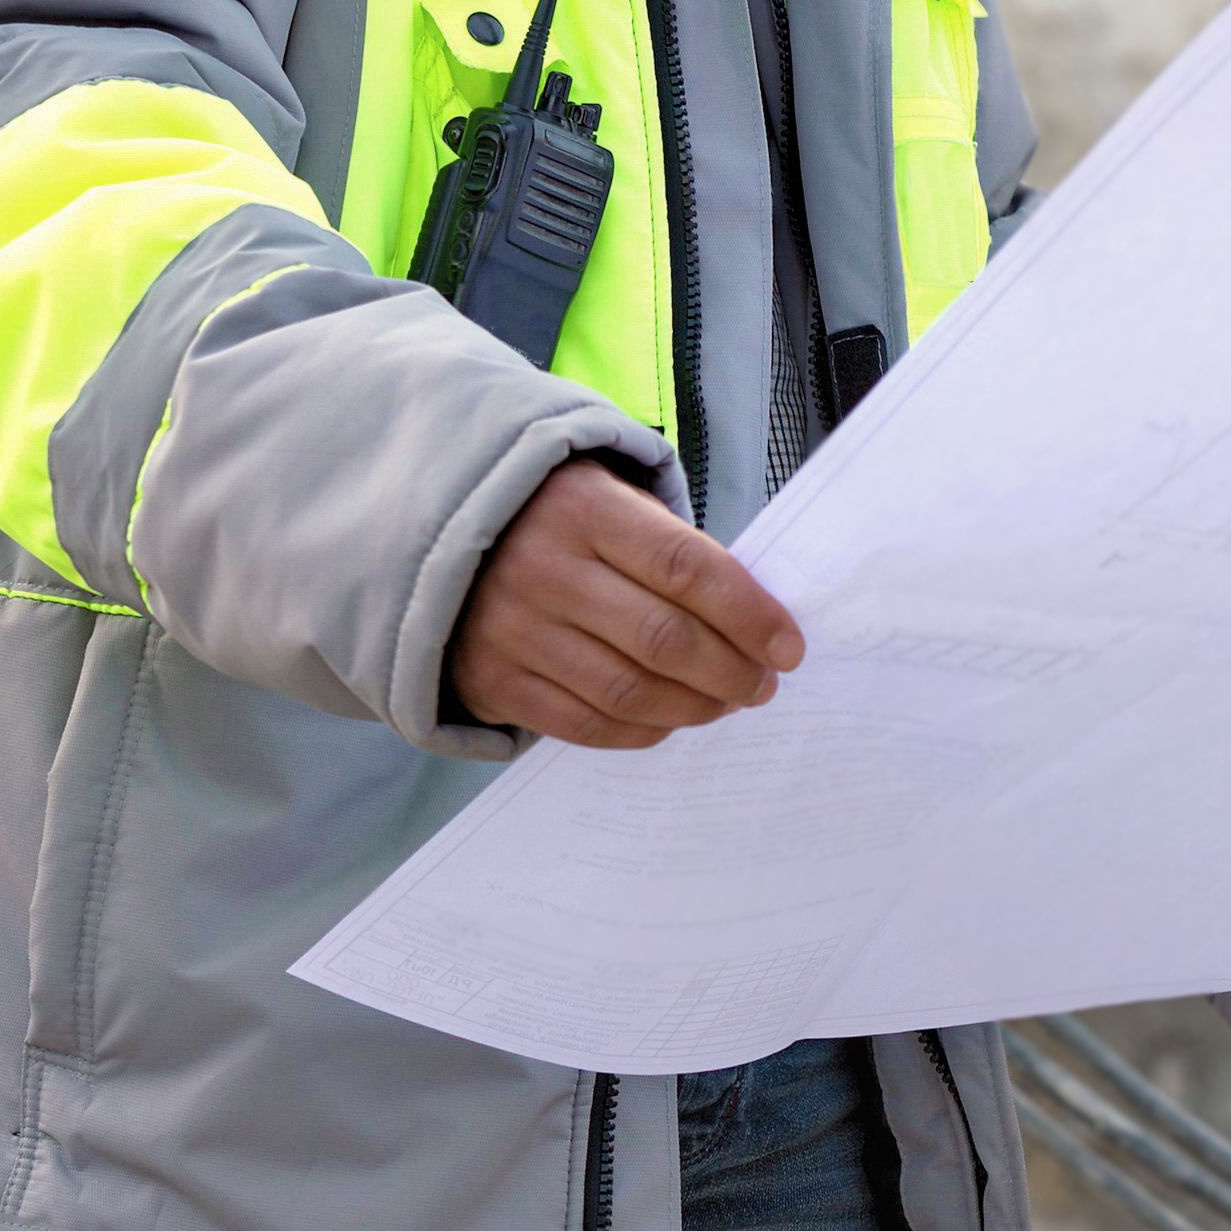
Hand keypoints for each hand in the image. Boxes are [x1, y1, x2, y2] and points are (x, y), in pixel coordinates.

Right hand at [450, 457, 804, 748]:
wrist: (442, 533)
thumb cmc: (560, 518)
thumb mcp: (611, 500)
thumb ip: (672, 549)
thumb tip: (754, 619)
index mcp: (586, 510)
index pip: (687, 567)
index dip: (748, 613)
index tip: (789, 647)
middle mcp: (544, 570)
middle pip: (663, 638)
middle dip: (730, 671)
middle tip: (764, 686)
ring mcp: (512, 630)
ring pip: (626, 690)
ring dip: (693, 707)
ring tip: (726, 704)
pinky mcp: (492, 680)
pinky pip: (582, 724)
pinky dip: (639, 731)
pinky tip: (671, 720)